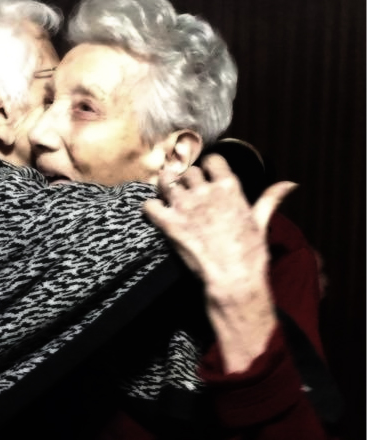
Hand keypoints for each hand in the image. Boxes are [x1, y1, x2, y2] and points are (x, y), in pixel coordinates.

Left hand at [143, 154, 297, 371]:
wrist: (234, 278)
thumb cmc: (250, 253)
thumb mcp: (261, 221)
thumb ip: (270, 199)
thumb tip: (289, 184)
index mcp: (229, 188)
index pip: (212, 160)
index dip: (207, 166)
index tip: (205, 175)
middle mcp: (206, 192)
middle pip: (188, 171)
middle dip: (186, 177)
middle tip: (185, 189)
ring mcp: (185, 206)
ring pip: (166, 181)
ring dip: (165, 185)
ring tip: (167, 193)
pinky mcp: (169, 223)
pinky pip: (149, 205)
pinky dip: (150, 208)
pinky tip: (156, 214)